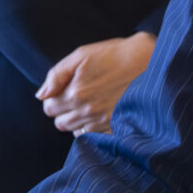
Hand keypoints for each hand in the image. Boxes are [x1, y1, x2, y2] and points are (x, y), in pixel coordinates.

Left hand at [38, 32, 154, 133]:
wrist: (151, 63)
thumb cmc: (115, 55)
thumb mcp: (81, 55)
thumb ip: (56, 75)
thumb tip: (41, 95)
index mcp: (75, 94)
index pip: (48, 107)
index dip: (53, 98)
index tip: (63, 89)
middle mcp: (87, 112)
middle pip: (60, 123)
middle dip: (63, 111)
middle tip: (76, 96)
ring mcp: (102, 123)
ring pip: (75, 132)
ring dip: (76, 120)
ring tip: (89, 104)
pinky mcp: (116, 128)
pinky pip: (94, 138)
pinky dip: (92, 129)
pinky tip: (100, 113)